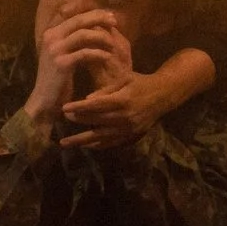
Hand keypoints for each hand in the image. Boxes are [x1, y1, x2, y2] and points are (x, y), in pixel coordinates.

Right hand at [24, 11, 130, 126]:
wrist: (44, 100)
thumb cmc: (56, 79)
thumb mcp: (62, 55)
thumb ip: (72, 40)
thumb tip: (92, 26)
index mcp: (51, 33)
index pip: (74, 16)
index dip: (92, 13)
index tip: (108, 15)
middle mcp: (51, 37)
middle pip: (79, 20)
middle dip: (99, 18)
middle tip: (114, 21)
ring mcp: (55, 49)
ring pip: (83, 34)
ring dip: (101, 37)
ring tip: (113, 42)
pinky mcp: (61, 63)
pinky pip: (84, 53)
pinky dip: (98, 54)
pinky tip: (108, 57)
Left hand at [62, 65, 181, 149]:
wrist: (164, 95)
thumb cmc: (141, 82)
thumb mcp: (124, 79)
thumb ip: (106, 89)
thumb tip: (87, 100)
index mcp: (123, 100)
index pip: (96, 105)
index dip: (79, 108)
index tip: (64, 108)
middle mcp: (125, 117)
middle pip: (97, 121)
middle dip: (78, 121)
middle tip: (63, 119)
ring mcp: (129, 129)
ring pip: (101, 136)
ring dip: (82, 140)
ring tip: (66, 142)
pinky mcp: (132, 136)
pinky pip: (112, 143)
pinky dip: (98, 145)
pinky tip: (86, 146)